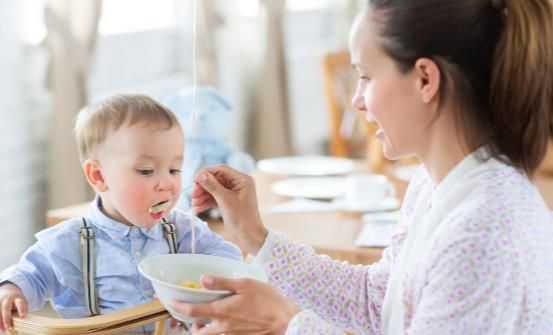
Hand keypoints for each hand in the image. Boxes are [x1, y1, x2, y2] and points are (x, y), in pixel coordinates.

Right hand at [0, 283, 27, 331]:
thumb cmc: (17, 301)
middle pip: (6, 307)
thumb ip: (22, 311)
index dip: (21, 309)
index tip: (23, 316)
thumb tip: (23, 322)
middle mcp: (8, 299)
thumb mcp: (22, 303)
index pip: (20, 303)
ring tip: (2, 329)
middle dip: (7, 317)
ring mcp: (1, 301)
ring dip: (0, 320)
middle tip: (8, 326)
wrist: (9, 291)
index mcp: (18, 299)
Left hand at [170, 275, 299, 334]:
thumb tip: (203, 279)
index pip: (193, 312)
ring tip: (207, 319)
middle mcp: (223, 326)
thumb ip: (222, 282)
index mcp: (222, 311)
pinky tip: (227, 321)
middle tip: (192, 315)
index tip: (171, 302)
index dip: (179, 307)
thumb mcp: (245, 285)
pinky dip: (219, 331)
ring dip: (204, 329)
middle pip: (197, 331)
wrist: (286, 322)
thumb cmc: (268, 301)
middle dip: (191, 324)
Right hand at [191, 165, 267, 254]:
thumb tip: (201, 175)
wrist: (249, 236)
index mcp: (242, 180)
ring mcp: (233, 193)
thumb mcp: (225, 201)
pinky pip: (215, 197)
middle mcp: (238, 184)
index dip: (206, 173)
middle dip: (203, 187)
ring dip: (203, 195)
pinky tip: (198, 207)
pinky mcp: (229, 201)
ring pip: (214, 189)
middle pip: (216, 179)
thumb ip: (212, 186)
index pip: (221, 170)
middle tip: (193, 195)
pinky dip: (207, 202)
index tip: (195, 180)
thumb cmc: (242, 219)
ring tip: (194, 204)